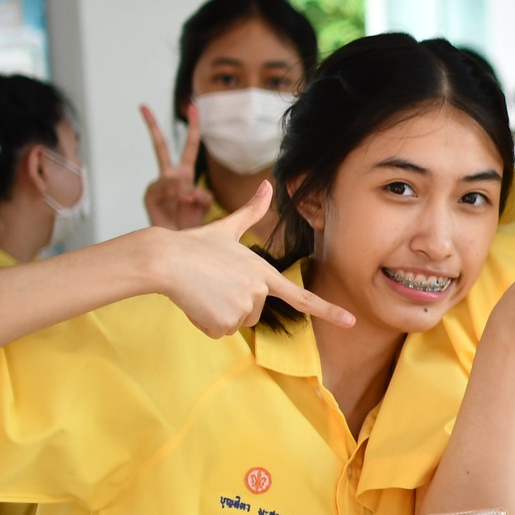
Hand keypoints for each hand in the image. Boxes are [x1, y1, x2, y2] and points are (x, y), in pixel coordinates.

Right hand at [141, 103, 215, 230]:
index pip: (190, 146)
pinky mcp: (149, 195)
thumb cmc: (193, 225)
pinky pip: (167, 191)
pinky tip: (176, 207)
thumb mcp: (206, 208)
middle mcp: (169, 176)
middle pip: (160, 147)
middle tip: (143, 106)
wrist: (178, 244)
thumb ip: (204, 198)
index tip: (193, 106)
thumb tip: (190, 192)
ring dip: (185, 193)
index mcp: (185, 174)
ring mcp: (158, 185)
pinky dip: (176, 199)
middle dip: (152, 126)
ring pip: (174, 178)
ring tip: (187, 206)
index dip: (193, 127)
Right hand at [144, 184, 353, 335]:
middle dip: (232, 304)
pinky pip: (217, 331)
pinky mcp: (224, 321)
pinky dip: (204, 321)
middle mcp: (258, 291)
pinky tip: (195, 301)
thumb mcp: (225, 227)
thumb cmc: (193, 244)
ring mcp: (243, 307)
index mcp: (263, 272)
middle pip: (253, 313)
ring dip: (217, 313)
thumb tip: (265, 182)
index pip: (302, 296)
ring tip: (202, 290)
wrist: (164, 259)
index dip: (328, 310)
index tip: (351, 322)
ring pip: (234, 323)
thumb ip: (250, 211)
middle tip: (212, 284)